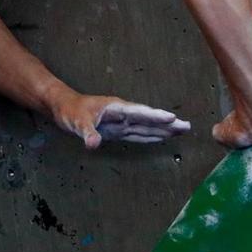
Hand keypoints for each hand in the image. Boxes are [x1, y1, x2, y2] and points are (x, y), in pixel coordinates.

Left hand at [52, 92, 191, 149]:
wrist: (64, 108)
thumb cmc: (71, 111)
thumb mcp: (77, 122)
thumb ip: (87, 133)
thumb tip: (94, 144)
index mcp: (116, 108)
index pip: (139, 113)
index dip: (155, 116)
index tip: (172, 118)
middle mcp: (123, 114)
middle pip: (149, 119)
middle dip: (167, 123)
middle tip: (187, 126)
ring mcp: (122, 122)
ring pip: (146, 126)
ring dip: (163, 129)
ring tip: (182, 131)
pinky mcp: (119, 130)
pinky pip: (138, 133)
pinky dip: (151, 136)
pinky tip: (162, 137)